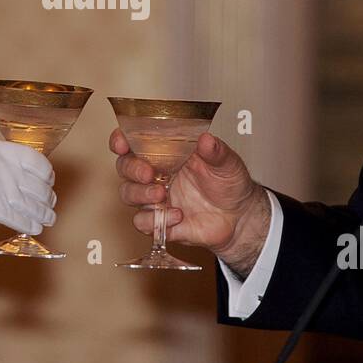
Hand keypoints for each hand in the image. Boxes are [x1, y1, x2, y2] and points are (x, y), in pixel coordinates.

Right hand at [0, 138, 56, 244]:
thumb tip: (21, 176)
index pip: (33, 158)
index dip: (45, 173)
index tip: (48, 182)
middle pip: (34, 182)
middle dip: (46, 197)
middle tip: (49, 205)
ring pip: (30, 203)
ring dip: (42, 213)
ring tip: (47, 219)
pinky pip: (18, 217)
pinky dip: (29, 224)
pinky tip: (34, 228)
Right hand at [109, 128, 264, 259]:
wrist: (240, 217)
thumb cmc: (229, 183)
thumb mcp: (227, 163)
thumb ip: (216, 151)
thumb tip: (206, 139)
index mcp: (167, 153)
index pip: (134, 142)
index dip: (121, 140)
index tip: (122, 143)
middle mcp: (156, 174)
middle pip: (125, 168)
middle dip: (132, 169)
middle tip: (149, 173)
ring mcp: (155, 199)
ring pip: (128, 194)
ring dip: (140, 194)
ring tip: (162, 195)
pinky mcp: (160, 221)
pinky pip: (142, 222)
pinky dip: (155, 220)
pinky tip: (177, 216)